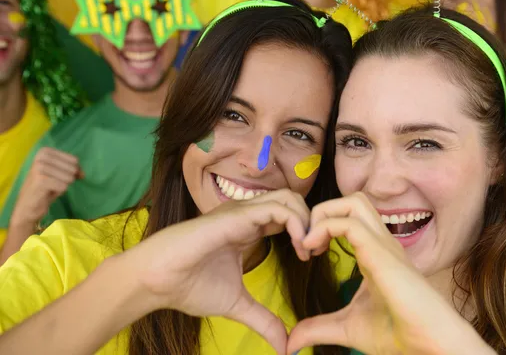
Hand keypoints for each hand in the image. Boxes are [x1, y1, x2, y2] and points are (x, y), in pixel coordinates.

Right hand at [11, 148, 81, 227]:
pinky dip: (58, 192)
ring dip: (62, 186)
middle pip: (73, 169)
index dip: (73, 172)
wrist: (28, 205)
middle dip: (67, 179)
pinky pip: (64, 186)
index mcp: (45, 151)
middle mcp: (41, 156)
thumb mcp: (61, 174)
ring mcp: (39, 167)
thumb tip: (83, 174)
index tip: (60, 177)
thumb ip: (74, 170)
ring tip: (49, 187)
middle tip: (53, 184)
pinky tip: (47, 192)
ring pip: (69, 178)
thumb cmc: (46, 188)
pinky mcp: (40, 180)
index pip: (74, 160)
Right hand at [124, 189, 310, 354]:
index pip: (288, 216)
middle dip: (313, 222)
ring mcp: (243, 212)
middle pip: (294, 201)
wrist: (157, 281)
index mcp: (250, 229)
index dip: (306, 232)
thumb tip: (284, 347)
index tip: (311, 257)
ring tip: (307, 250)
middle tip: (315, 252)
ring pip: (289, 199)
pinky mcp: (237, 215)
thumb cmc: (190, 286)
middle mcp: (249, 215)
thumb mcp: (237, 305)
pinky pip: (277, 208)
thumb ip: (263, 320)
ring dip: (307, 221)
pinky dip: (296, 223)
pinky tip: (298, 247)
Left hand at [287, 193, 492, 354]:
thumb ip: (318, 328)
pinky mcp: (381, 252)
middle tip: (307, 243)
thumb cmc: (397, 333)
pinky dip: (324, 227)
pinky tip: (312, 250)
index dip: (321, 226)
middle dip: (322, 212)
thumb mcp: (347, 328)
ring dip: (324, 214)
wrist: (428, 344)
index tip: (306, 253)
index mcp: (375, 252)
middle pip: (352, 200)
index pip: (349, 217)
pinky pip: (349, 222)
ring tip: (310, 243)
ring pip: (353, 201)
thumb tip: (290, 343)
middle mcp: (380, 242)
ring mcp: (383, 244)